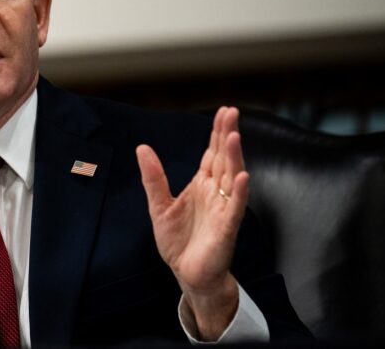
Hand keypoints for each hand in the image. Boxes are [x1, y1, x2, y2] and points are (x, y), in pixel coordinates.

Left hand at [136, 106, 248, 339]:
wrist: (188, 274)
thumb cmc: (178, 242)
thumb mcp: (158, 206)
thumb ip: (153, 177)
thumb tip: (142, 147)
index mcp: (202, 186)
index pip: (211, 154)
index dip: (217, 133)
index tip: (224, 111)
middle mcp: (216, 193)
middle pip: (223, 159)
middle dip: (227, 136)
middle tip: (232, 112)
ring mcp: (223, 209)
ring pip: (232, 177)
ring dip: (234, 157)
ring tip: (234, 136)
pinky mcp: (226, 227)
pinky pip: (236, 207)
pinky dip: (240, 192)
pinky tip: (243, 176)